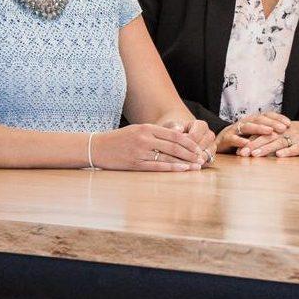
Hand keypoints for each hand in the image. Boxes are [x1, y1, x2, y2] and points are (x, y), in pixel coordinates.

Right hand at [90, 124, 204, 170]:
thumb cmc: (119, 139)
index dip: (189, 142)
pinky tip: (182, 169)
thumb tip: (178, 137)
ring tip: (196, 166)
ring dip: (185, 162)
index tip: (198, 147)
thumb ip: (155, 132)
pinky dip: (171, 168)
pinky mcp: (135, 164)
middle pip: (174, 145)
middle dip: (191, 153)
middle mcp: (145, 138)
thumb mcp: (137, 129)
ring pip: (168, 156)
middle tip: (201, 158)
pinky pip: (157, 166)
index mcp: (147, 128)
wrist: (97, 147)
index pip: (174, 134)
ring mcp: (140, 152)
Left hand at [165, 118, 216, 164]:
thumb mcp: (171, 126)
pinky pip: (206, 163)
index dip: (183, 143)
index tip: (171, 146)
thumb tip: (178, 129)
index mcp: (202, 125)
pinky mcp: (211, 157)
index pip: (194, 136)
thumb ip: (173, 127)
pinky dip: (196, 165)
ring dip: (193, 161)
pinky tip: (185, 167)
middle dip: (188, 153)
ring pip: (205, 156)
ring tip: (180, 163)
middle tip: (175, 158)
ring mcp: (212, 146)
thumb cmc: (174, 131)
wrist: (179, 138)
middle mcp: (210, 135)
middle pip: (201, 147)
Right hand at [218, 112, 289, 153]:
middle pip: (259, 119)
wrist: (219, 142)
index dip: (278, 118)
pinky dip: (241, 141)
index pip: (267, 115)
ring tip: (269, 131)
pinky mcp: (226, 138)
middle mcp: (245, 122)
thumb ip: (266, 132)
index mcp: (253, 120)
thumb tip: (286, 132)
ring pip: (248, 126)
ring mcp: (235, 129)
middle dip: (272, 123)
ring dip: (259, 128)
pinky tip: (248, 144)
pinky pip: (234, 138)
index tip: (289, 123)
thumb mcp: (255, 135)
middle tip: (283, 128)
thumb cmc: (241, 139)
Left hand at [239, 119, 298, 157]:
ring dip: (266, 148)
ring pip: (278, 142)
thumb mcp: (286, 135)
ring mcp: (295, 138)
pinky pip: (295, 148)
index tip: (237, 150)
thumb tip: (252, 149)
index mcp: (279, 129)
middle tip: (241, 153)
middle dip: (253, 145)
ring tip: (255, 155)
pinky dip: (287, 151)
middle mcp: (285, 132)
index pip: (261, 134)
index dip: (249, 141)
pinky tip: (278, 156)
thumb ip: (271, 140)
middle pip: (267, 137)